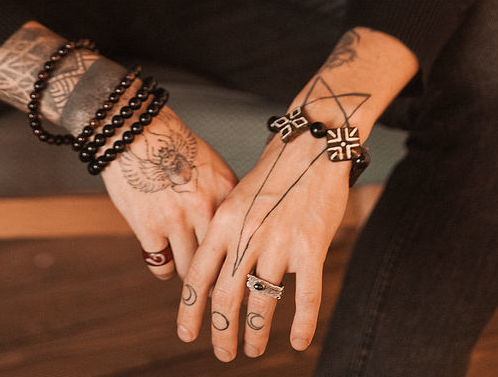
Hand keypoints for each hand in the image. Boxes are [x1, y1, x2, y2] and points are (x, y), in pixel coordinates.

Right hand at [100, 106, 237, 281]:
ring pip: (190, 270)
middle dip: (215, 272)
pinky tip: (163, 256)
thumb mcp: (209, 164)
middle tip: (212, 280)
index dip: (238, 255)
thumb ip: (221, 196)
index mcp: (225, 188)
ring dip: (188, 272)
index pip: (242, 236)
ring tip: (187, 268)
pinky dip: (163, 266)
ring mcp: (177, 220)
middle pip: (219, 260)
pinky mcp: (149, 229)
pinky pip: (162, 267)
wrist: (132, 128)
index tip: (237, 268)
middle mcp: (205, 206)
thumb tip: (231, 231)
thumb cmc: (170, 143)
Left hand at [176, 130, 349, 361]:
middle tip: (224, 353)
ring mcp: (279, 242)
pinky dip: (302, 324)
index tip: (186, 334)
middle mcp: (246, 234)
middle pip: (226, 297)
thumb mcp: (237, 197)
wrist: (311, 144)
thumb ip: (225, 232)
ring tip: (253, 349)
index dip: (190, 310)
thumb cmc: (274, 172)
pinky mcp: (310, 246)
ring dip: (256, 333)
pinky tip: (299, 342)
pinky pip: (306, 296)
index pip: (198, 275)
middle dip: (222, 331)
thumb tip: (213, 272)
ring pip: (262, 302)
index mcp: (224, 221)